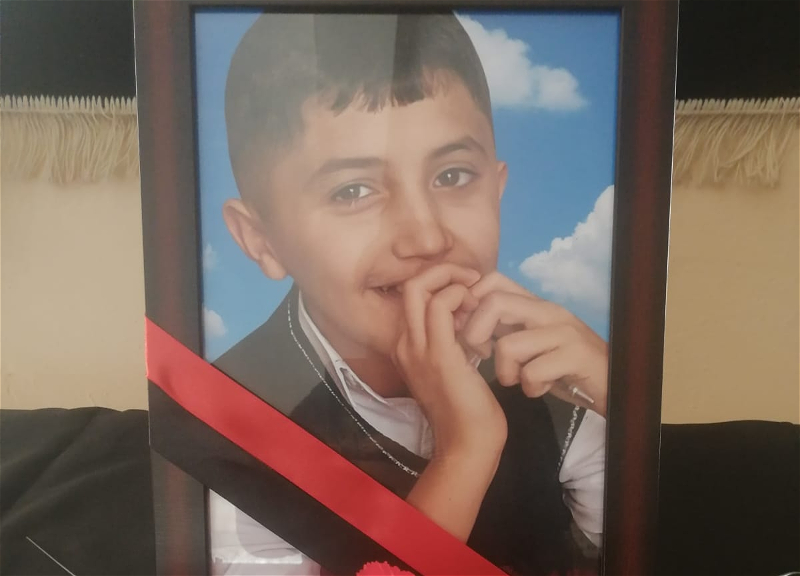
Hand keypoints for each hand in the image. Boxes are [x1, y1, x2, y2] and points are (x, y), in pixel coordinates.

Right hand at [395, 263, 507, 541]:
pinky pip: (441, 306)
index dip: (440, 283)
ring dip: (453, 281)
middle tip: (472, 280)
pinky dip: (461, 297)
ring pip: (420, 288)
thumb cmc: (466, 409)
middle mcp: (404, 343)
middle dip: (443, 271)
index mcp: (406, 346)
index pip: (413, 296)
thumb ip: (451, 340)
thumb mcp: (453, 366)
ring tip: (477, 296)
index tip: (469, 291)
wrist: (468, 444)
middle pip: (410, 285)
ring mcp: (416, 348)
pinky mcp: (437, 354)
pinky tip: (480, 312)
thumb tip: (466, 315)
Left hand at [461, 271, 608, 416]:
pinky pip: (533, 372)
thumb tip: (464, 322)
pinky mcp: (576, 356)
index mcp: (535, 304)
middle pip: (494, 303)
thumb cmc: (565, 366)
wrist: (616, 384)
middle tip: (483, 356)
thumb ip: (505, 328)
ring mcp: (564, 332)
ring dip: (505, 372)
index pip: (493, 281)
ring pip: (509, 345)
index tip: (469, 331)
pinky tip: (541, 388)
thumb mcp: (532, 341)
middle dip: (475, 334)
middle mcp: (548, 311)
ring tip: (520, 380)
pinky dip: (530, 388)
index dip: (470, 303)